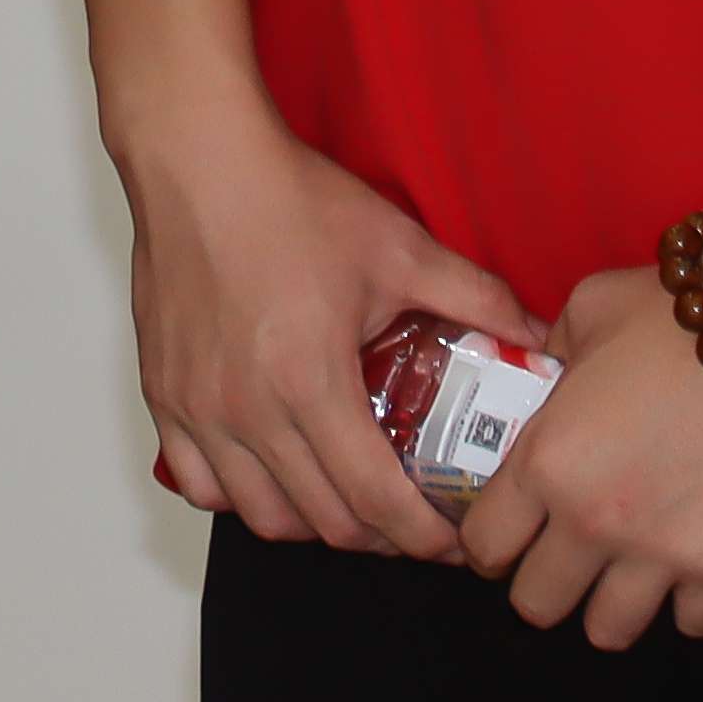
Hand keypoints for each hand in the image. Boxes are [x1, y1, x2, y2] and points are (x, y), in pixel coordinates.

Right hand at [112, 82, 529, 558]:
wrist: (197, 160)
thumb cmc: (289, 200)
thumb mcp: (398, 248)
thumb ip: (477, 298)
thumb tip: (539, 336)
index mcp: (310, 381)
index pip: (375, 502)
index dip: (421, 538)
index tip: (450, 541)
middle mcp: (249, 409)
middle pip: (324, 523)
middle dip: (378, 538)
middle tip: (410, 521)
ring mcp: (198, 408)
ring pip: (261, 517)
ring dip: (312, 524)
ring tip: (346, 502)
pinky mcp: (163, 395)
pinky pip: (199, 485)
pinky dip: (239, 498)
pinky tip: (271, 472)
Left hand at [461, 244, 702, 646]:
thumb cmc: (670, 313)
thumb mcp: (583, 313)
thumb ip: (551, 359)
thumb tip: (545, 377)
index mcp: (545, 461)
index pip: (485, 545)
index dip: (489, 544)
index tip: (507, 536)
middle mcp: (591, 522)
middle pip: (537, 605)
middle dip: (543, 583)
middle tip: (565, 557)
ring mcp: (659, 555)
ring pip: (608, 632)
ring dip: (611, 604)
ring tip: (625, 574)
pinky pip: (691, 624)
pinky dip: (688, 604)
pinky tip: (689, 570)